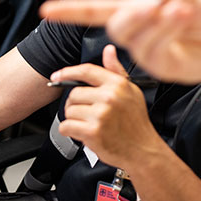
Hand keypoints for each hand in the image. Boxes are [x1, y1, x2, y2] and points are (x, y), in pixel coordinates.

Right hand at [41, 0, 200, 84]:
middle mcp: (138, 34)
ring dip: (153, 18)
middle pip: (115, 23)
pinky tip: (182, 15)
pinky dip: (166, 27)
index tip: (47, 10)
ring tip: (178, 9)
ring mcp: (147, 52)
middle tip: (156, 3)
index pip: (97, 11)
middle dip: (132, 12)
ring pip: (133, 35)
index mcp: (138, 12)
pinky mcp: (161, 67)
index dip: (72, 11)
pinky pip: (152, 47)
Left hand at [52, 45, 163, 169]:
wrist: (143, 150)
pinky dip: (69, 131)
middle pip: (74, 94)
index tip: (57, 76)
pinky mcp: (92, 131)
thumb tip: (108, 50)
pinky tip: (82, 133)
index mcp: (117, 84)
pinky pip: (66, 126)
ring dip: (74, 119)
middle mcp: (109, 97)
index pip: (86, 71)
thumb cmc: (135, 122)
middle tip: (86, 113)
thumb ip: (116, 70)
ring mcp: (100, 114)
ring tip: (89, 124)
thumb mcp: (131, 91)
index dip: (68, 72)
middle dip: (75, 105)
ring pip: (69, 111)